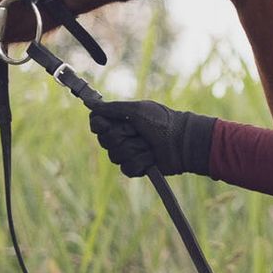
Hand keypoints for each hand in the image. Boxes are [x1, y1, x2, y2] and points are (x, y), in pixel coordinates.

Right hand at [87, 100, 215, 178]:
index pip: (97, 124)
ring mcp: (129, 152)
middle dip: (123, 137)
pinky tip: (152, 158)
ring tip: (150, 145)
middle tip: (139, 132)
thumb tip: (89, 103)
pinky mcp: (137, 167)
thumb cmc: (163, 122)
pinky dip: (141, 162)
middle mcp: (122, 136)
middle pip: (105, 141)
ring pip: (115, 156)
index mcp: (121, 120)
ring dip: (135, 149)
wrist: (183, 142)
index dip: (101, 126)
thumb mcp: (138, 110)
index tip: (106, 124)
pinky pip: (127, 168)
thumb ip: (112, 109)